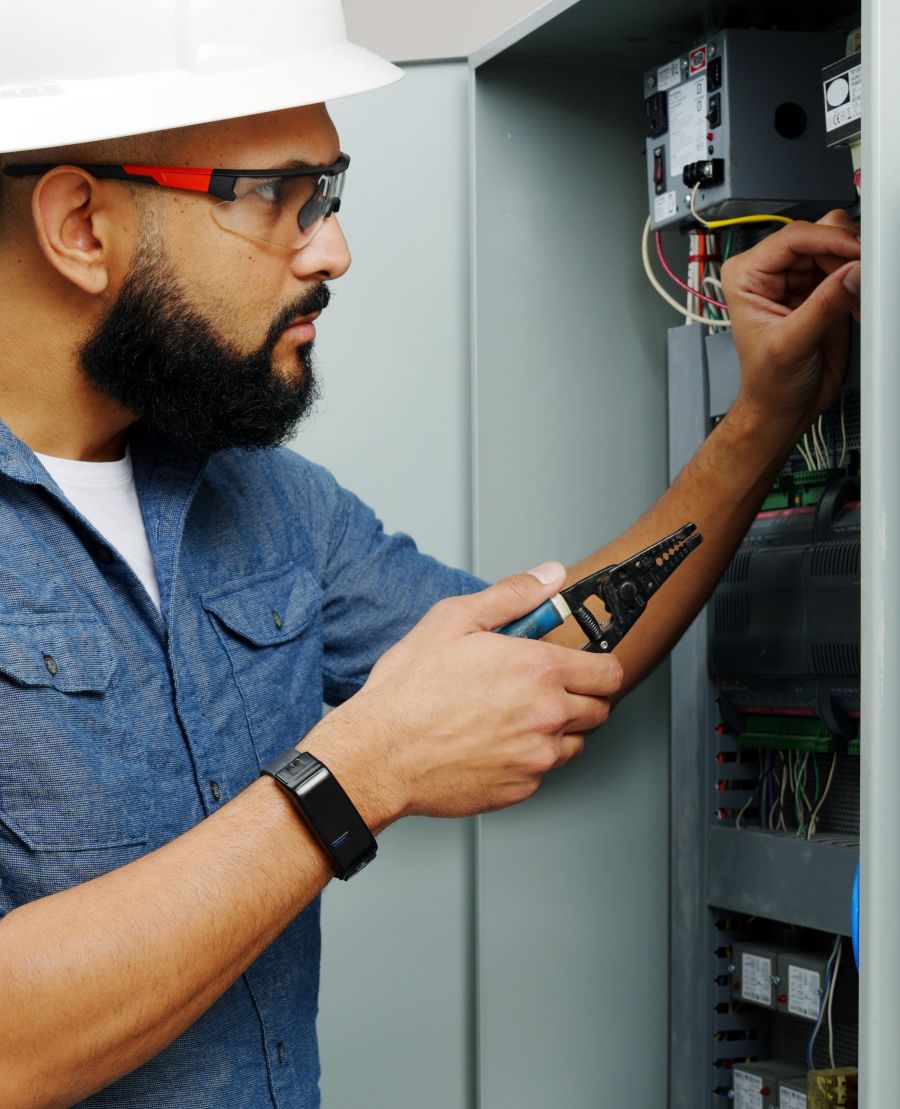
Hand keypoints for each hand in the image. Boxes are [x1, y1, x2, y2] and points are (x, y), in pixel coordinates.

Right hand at [303, 564, 622, 829]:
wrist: (380, 754)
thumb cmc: (409, 691)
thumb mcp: (453, 620)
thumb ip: (512, 596)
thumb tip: (549, 576)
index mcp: (538, 670)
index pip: (609, 672)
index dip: (599, 664)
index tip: (584, 663)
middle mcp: (546, 716)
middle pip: (600, 709)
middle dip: (580, 695)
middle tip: (543, 686)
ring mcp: (535, 757)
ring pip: (575, 742)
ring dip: (558, 728)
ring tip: (515, 713)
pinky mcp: (520, 788)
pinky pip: (542, 771)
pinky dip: (528, 756)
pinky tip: (495, 740)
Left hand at [721, 210, 860, 433]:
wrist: (782, 408)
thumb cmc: (768, 383)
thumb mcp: (791, 345)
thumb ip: (823, 306)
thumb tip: (852, 272)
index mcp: (747, 276)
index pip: (794, 238)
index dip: (830, 240)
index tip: (858, 252)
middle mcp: (771, 272)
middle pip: (820, 236)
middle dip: (847, 253)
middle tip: (866, 273)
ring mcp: (799, 280)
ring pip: (839, 249)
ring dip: (857, 269)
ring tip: (860, 298)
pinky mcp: (823, 291)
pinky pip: (851, 270)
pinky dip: (862, 283)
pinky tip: (860, 305)